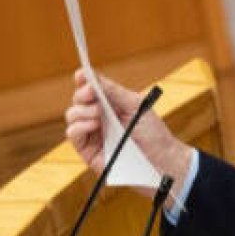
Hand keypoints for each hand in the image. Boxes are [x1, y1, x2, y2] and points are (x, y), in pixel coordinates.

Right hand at [63, 70, 192, 188]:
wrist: (162, 161)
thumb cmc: (153, 133)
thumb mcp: (135, 106)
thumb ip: (113, 91)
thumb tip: (90, 77)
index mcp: (111, 104)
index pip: (91, 89)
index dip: (83, 80)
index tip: (81, 74)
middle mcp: (99, 117)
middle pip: (78, 100)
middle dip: (82, 93)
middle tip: (91, 92)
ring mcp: (92, 134)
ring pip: (72, 115)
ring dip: (82, 110)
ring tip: (98, 113)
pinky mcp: (88, 152)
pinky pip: (73, 134)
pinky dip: (79, 125)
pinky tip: (94, 124)